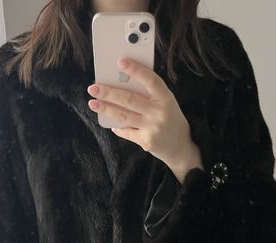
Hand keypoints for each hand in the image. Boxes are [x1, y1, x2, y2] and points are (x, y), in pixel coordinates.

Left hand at [87, 57, 203, 183]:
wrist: (182, 147)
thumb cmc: (171, 119)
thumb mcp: (166, 103)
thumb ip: (150, 94)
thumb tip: (122, 83)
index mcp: (166, 98)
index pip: (150, 80)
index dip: (136, 70)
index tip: (120, 61)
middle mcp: (159, 112)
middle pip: (130, 99)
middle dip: (109, 92)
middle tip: (93, 87)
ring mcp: (152, 128)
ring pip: (124, 116)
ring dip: (106, 109)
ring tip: (93, 103)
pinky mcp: (146, 141)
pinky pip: (127, 132)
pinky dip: (118, 127)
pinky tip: (110, 123)